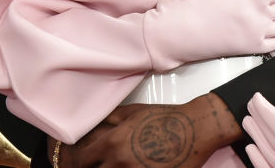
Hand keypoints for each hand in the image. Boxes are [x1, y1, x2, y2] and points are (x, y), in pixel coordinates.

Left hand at [58, 94, 241, 167]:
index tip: (79, 165)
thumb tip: (91, 124)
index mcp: (113, 142)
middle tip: (98, 166)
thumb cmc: (165, 118)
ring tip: (117, 167)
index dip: (79, 164)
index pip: (82, 161)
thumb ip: (109, 120)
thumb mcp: (133, 112)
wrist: (195, 128)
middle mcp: (120, 161)